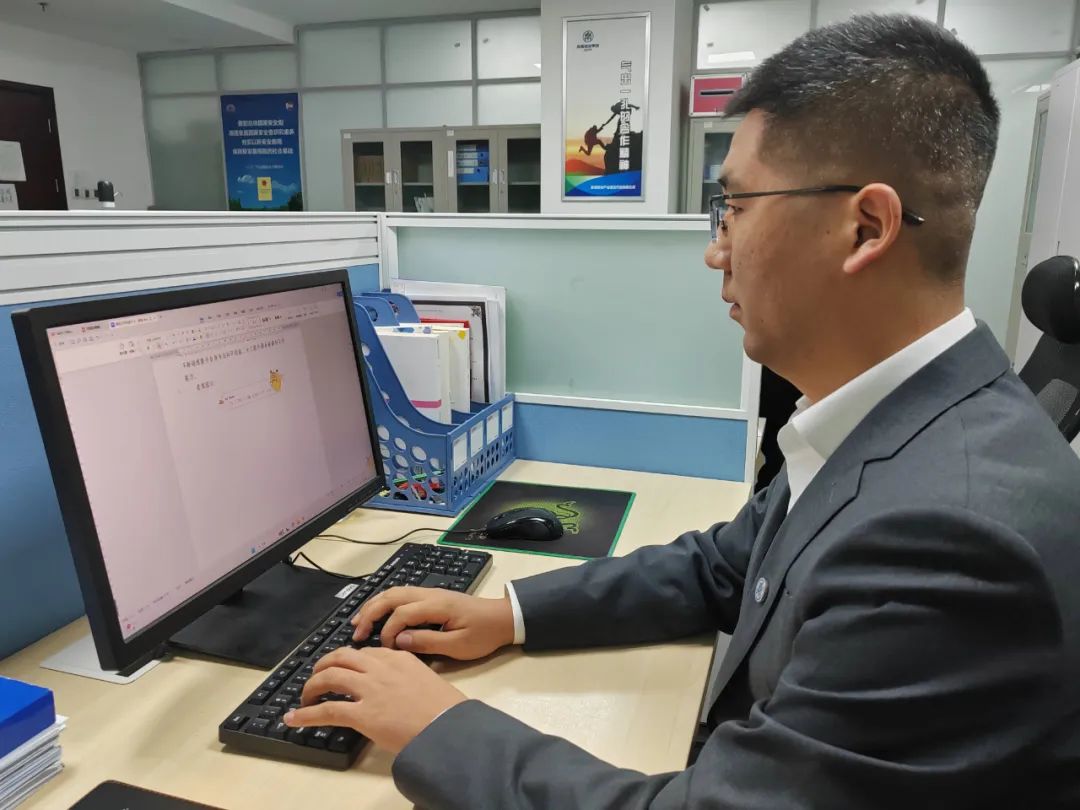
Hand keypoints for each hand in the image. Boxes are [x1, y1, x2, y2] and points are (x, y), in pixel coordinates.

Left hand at [283, 647, 464, 753]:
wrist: (448, 727)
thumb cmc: (446, 709)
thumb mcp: (428, 680)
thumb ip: (409, 676)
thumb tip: (399, 688)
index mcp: (398, 658)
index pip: (365, 652)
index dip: (349, 660)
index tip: (344, 669)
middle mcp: (380, 668)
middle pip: (341, 657)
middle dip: (324, 665)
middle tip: (318, 678)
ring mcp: (369, 689)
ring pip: (329, 677)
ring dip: (311, 686)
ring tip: (305, 697)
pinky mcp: (361, 714)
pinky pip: (326, 710)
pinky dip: (306, 715)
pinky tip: (294, 719)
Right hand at [352, 586, 514, 659]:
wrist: (503, 618)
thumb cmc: (483, 634)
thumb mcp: (459, 646)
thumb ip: (428, 642)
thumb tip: (400, 641)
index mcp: (437, 605)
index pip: (402, 614)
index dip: (389, 632)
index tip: (385, 651)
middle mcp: (430, 594)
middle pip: (391, 597)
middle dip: (370, 613)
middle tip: (356, 633)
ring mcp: (430, 593)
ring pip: (394, 593)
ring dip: (373, 606)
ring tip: (357, 623)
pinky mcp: (431, 597)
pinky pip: (401, 596)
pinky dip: (384, 604)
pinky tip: (376, 617)